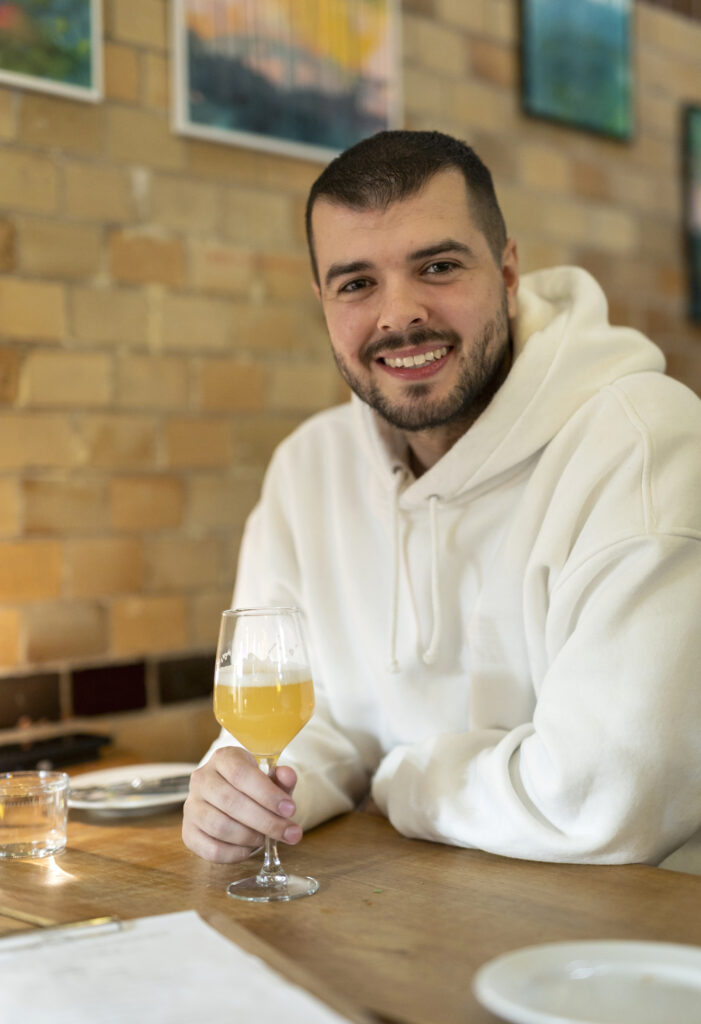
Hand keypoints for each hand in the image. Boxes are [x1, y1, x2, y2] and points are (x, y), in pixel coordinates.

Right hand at [182, 747, 301, 862]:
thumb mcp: (271, 778)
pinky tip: (249, 849)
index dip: (267, 794)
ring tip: (267, 838)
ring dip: (250, 837)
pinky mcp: (188, 832)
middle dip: (265, 821)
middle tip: (288, 832)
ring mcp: (191, 806)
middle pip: (231, 802)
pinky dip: (235, 853)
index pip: (241, 774)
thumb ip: (282, 778)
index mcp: (223, 758)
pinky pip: (211, 849)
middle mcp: (202, 779)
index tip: (290, 809)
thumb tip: (288, 776)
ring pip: (219, 826)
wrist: (232, 796)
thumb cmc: (254, 787)